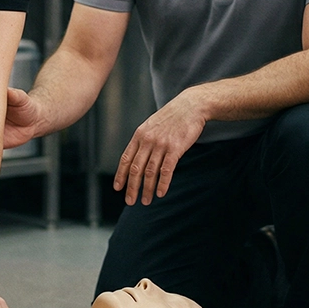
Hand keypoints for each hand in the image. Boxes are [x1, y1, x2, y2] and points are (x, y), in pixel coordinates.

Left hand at [114, 90, 207, 205]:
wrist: (190, 106)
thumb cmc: (172, 117)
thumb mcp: (152, 125)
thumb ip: (144, 140)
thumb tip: (138, 158)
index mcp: (140, 135)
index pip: (126, 159)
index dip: (121, 175)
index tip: (118, 188)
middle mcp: (148, 140)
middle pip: (136, 168)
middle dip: (132, 187)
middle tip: (130, 202)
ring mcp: (161, 144)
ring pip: (150, 172)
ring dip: (147, 189)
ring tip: (146, 201)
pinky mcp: (175, 148)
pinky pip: (166, 170)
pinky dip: (162, 183)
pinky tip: (160, 193)